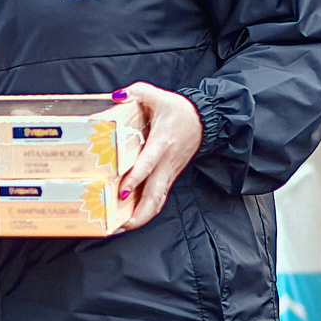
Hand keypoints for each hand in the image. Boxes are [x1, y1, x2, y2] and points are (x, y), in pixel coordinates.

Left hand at [116, 82, 203, 229]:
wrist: (204, 120)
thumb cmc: (178, 109)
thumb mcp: (156, 95)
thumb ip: (135, 92)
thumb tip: (116, 96)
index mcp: (162, 142)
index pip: (148, 163)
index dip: (135, 178)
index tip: (122, 192)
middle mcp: (166, 162)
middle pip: (155, 194)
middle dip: (138, 213)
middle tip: (119, 225)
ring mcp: (169, 172)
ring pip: (158, 201)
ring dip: (142, 217)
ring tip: (122, 228)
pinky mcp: (170, 176)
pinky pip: (159, 197)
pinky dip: (148, 211)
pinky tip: (134, 219)